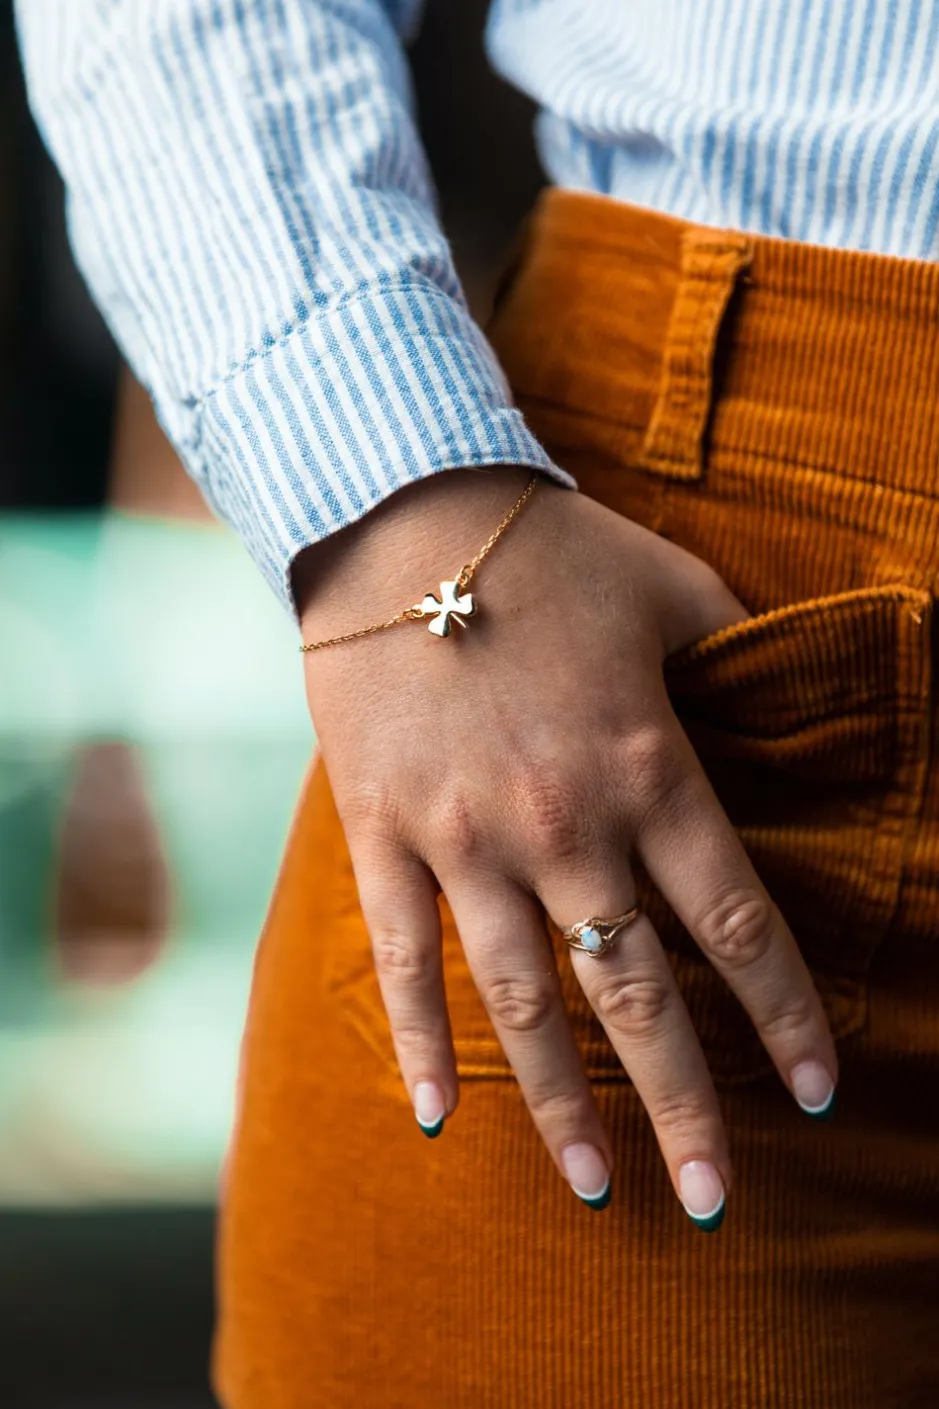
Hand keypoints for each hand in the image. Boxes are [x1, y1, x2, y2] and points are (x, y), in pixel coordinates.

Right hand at [294, 467, 836, 1220]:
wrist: (404, 518)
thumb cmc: (552, 551)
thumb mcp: (675, 590)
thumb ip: (741, 656)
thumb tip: (790, 694)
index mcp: (649, 769)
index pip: (737, 926)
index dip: (785, 1018)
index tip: (818, 1092)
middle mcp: (563, 824)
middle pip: (634, 995)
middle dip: (683, 1107)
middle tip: (713, 1203)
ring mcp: (465, 838)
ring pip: (522, 1001)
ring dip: (562, 1104)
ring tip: (596, 1188)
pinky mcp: (384, 834)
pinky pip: (402, 958)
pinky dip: (419, 1040)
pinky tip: (439, 1116)